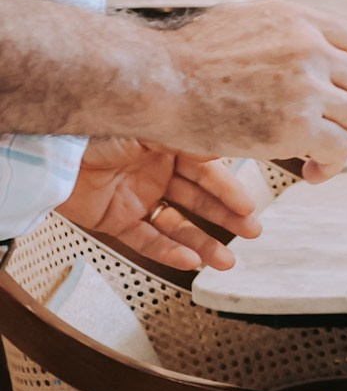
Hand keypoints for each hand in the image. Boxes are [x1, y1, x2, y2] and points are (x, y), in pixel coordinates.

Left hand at [57, 140, 260, 270]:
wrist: (51, 154)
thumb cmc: (94, 131)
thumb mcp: (151, 129)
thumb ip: (190, 140)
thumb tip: (224, 147)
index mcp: (168, 145)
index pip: (208, 171)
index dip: (229, 190)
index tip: (248, 205)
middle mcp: (155, 171)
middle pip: (199, 200)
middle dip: (226, 218)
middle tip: (251, 231)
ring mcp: (136, 197)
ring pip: (177, 225)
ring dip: (202, 243)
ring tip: (225, 260)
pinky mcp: (115, 219)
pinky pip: (146, 239)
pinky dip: (167, 252)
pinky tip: (188, 261)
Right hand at [157, 3, 346, 180]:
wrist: (153, 81)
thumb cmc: (181, 58)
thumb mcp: (242, 20)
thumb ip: (280, 32)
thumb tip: (299, 41)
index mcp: (299, 21)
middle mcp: (309, 49)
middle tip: (335, 127)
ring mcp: (306, 86)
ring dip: (344, 140)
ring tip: (320, 155)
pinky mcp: (298, 125)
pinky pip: (339, 149)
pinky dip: (331, 164)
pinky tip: (311, 172)